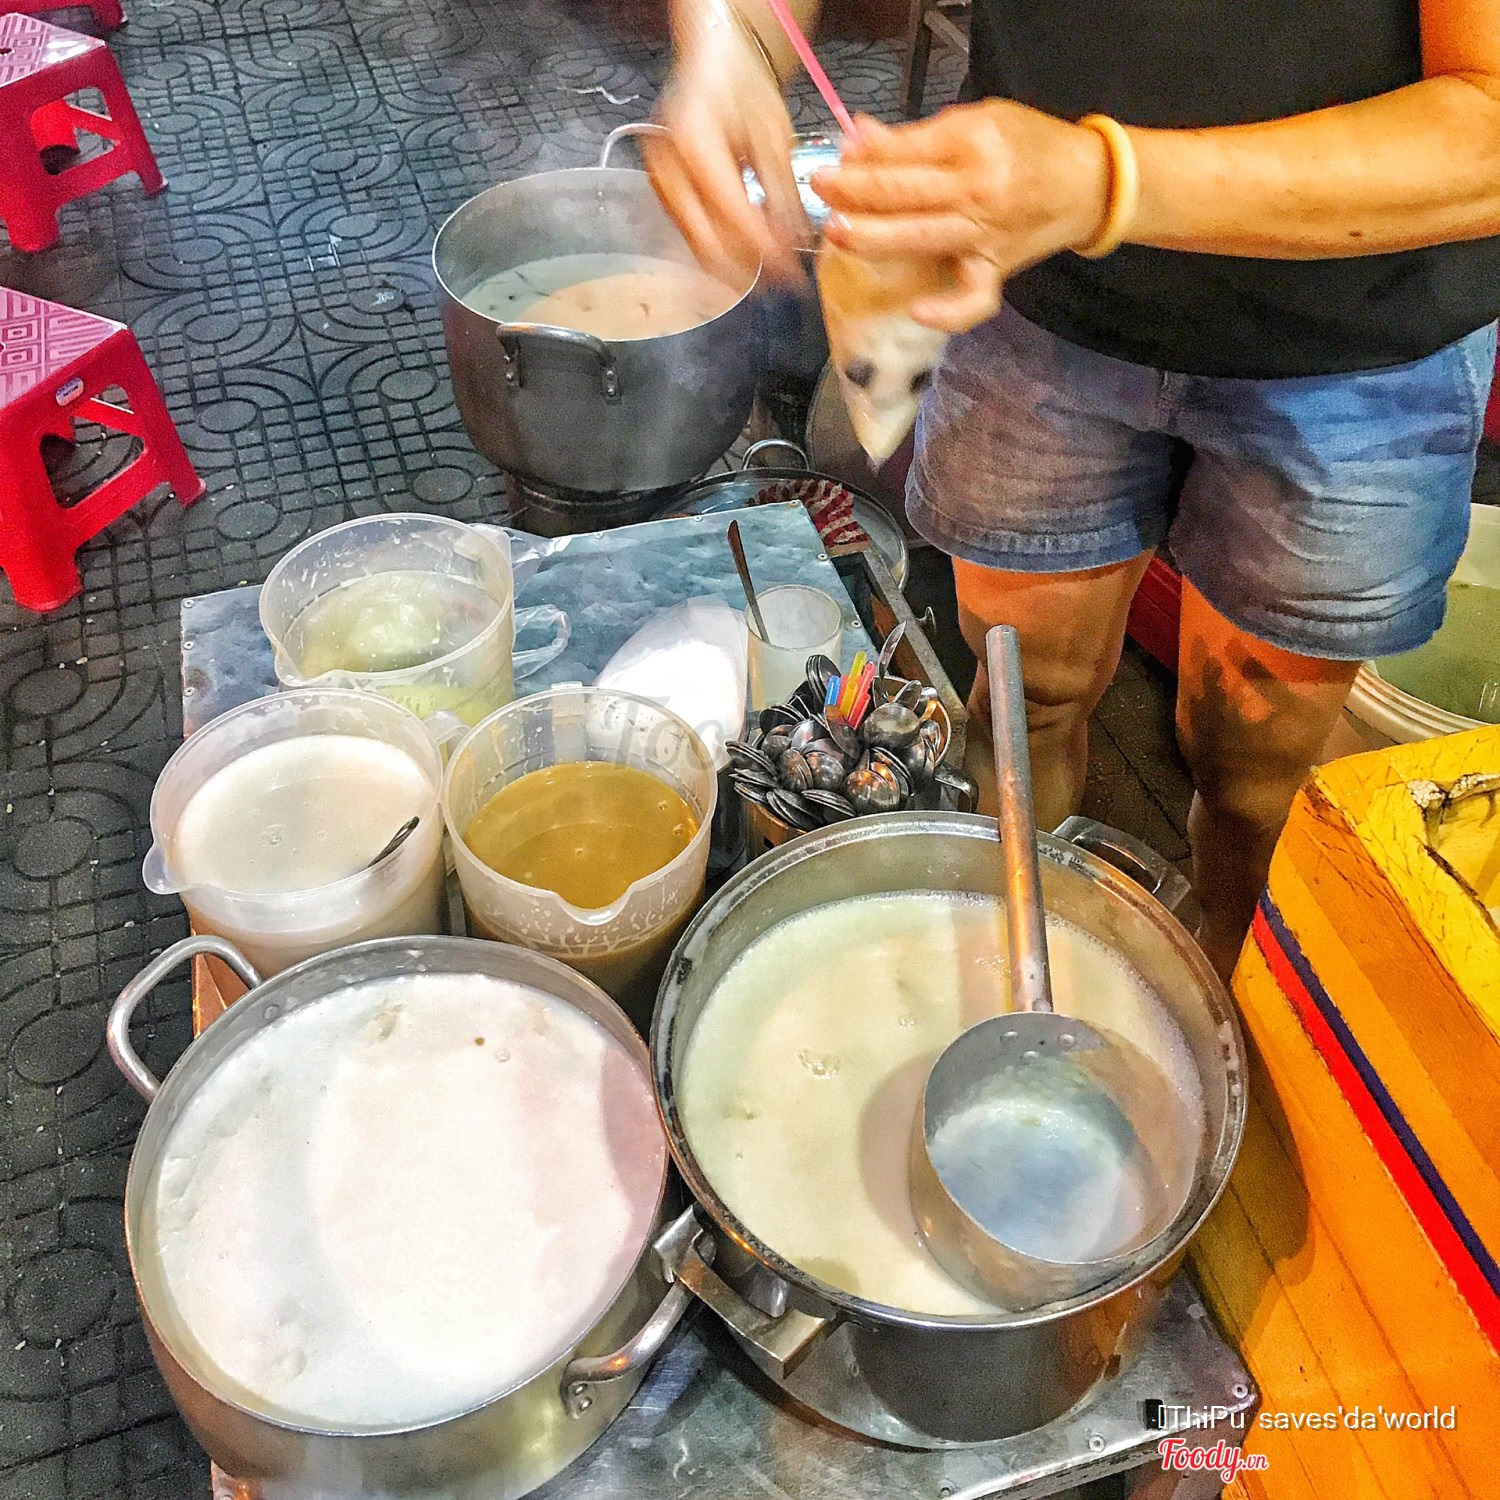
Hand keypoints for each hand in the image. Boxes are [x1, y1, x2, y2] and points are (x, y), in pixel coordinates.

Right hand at [644, 12, 806, 285]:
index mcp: (694, 141)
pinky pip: (690, 234)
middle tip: (784, 286)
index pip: (730, 211)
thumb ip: (782, 193)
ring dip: (734, 268)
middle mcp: (667, 166)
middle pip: (706, 240)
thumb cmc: (745, 89)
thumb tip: (795, 246)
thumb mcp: (774, 135)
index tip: (793, 272)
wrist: (711, 62)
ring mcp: (659, 182)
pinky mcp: (662, 194)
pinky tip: (747, 260)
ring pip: (696, 244)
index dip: (763, 248)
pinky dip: (720, 252)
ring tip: (770, 280)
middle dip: (748, 269)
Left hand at [812, 104, 1110, 330]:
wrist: (1088, 184)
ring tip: (837, 232)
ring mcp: (985, 235)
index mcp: (972, 143)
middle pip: (904, 193)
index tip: (831, 162)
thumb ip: (917, 137)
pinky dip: (948, 312)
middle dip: (854, 191)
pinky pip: (972, 300)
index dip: (861, 158)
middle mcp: (977, 189)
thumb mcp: (977, 123)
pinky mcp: (995, 271)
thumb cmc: (1029, 147)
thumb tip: (858, 138)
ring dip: (873, 237)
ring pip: (921, 238)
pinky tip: (917, 311)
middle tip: (820, 190)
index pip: (904, 153)